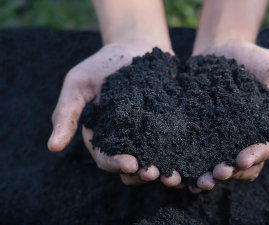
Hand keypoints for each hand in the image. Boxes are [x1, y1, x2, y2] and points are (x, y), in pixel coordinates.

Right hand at [48, 42, 182, 185]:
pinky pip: (174, 144)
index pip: (107, 159)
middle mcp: (126, 141)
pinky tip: (190, 156)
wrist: (135, 46)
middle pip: (133, 168)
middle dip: (143, 174)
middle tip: (156, 173)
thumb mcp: (78, 84)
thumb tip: (52, 147)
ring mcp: (149, 135)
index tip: (131, 164)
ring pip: (155, 161)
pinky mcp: (168, 125)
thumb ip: (66, 113)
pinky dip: (180, 153)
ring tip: (174, 173)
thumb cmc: (102, 64)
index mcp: (102, 137)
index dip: (117, 165)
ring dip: (164, 170)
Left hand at [189, 41, 268, 193]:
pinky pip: (199, 155)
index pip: (268, 149)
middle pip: (243, 165)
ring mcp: (224, 140)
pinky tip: (180, 173)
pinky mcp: (203, 135)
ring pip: (221, 165)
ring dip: (211, 176)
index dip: (256, 156)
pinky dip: (192, 166)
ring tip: (198, 181)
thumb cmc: (257, 59)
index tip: (241, 159)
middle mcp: (249, 140)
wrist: (222, 49)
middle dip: (231, 171)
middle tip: (216, 174)